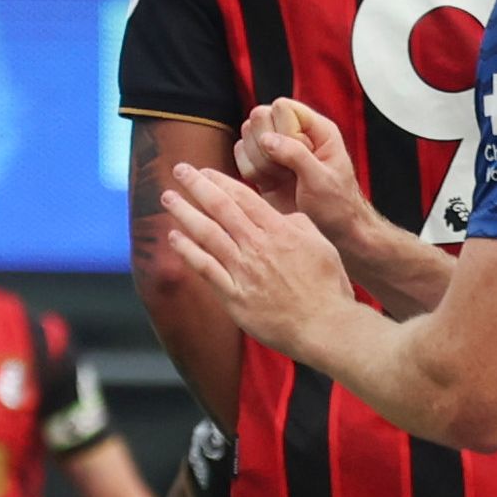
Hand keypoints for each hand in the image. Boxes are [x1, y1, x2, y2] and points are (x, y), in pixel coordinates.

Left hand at [163, 166, 357, 359]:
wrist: (325, 326)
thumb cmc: (328, 288)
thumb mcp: (322, 245)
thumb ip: (299, 225)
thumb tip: (282, 215)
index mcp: (280, 231)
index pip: (244, 197)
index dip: (220, 181)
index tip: (204, 171)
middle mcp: (257, 246)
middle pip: (221, 208)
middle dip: (197, 186)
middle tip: (179, 170)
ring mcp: (243, 271)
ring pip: (207, 233)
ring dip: (185, 212)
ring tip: (168, 198)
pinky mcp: (234, 296)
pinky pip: (205, 268)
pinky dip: (188, 251)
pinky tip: (174, 238)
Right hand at [238, 97, 368, 239]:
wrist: (331, 231)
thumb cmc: (336, 205)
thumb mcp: (321, 180)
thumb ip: (296, 155)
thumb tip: (267, 139)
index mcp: (317, 129)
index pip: (282, 106)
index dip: (282, 129)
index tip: (295, 155)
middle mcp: (295, 132)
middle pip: (260, 116)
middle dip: (266, 146)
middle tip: (285, 170)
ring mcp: (277, 147)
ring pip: (247, 134)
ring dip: (259, 161)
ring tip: (281, 179)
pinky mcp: (263, 164)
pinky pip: (240, 154)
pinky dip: (250, 171)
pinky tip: (270, 184)